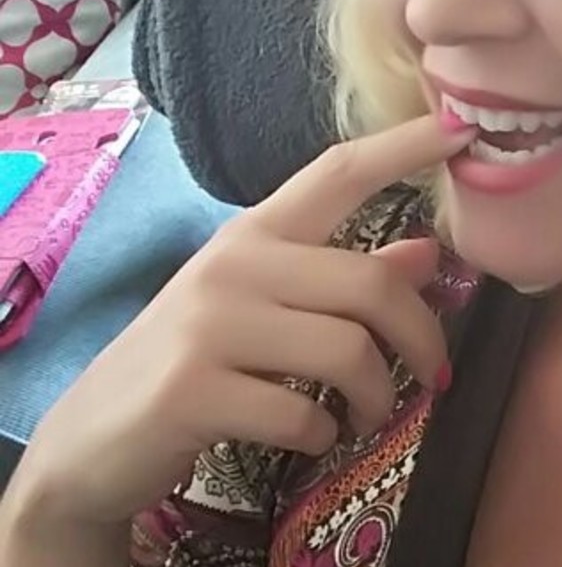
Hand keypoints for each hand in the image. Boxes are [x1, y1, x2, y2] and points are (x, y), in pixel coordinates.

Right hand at [21, 114, 474, 527]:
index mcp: (253, 235)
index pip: (337, 172)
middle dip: (422, 340)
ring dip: (377, 399)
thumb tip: (427, 251)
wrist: (94, 440)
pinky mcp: (193, 390)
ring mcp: (208, 325)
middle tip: (435, 378)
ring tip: (365, 418)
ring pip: (349, 351)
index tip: (462, 126)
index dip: (402, 148)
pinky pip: (304, 414)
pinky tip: (310, 438)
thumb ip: (342, 281)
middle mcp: (232, 265)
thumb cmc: (193, 367)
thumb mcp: (264, 311)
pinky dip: (324, 436)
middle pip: (370, 284)